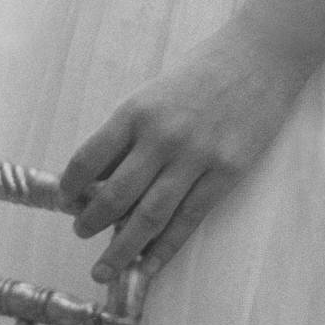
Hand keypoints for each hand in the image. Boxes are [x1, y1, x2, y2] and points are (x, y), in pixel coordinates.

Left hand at [61, 19, 306, 279]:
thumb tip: (101, 178)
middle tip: (80, 234)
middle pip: (115, 195)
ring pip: (149, 216)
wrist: (260, 56)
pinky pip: (189, 219)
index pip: (89, 158)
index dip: (70, 186)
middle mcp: (161, 137)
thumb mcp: (154, 93)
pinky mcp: (227, 173)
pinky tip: (149, 265)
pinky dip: (165, 248)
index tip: (63, 202)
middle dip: (91, 222)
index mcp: (136, 112)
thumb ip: (129, 133)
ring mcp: (196, 157)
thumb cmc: (203, 72)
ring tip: (104, 268)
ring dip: (122, 248)